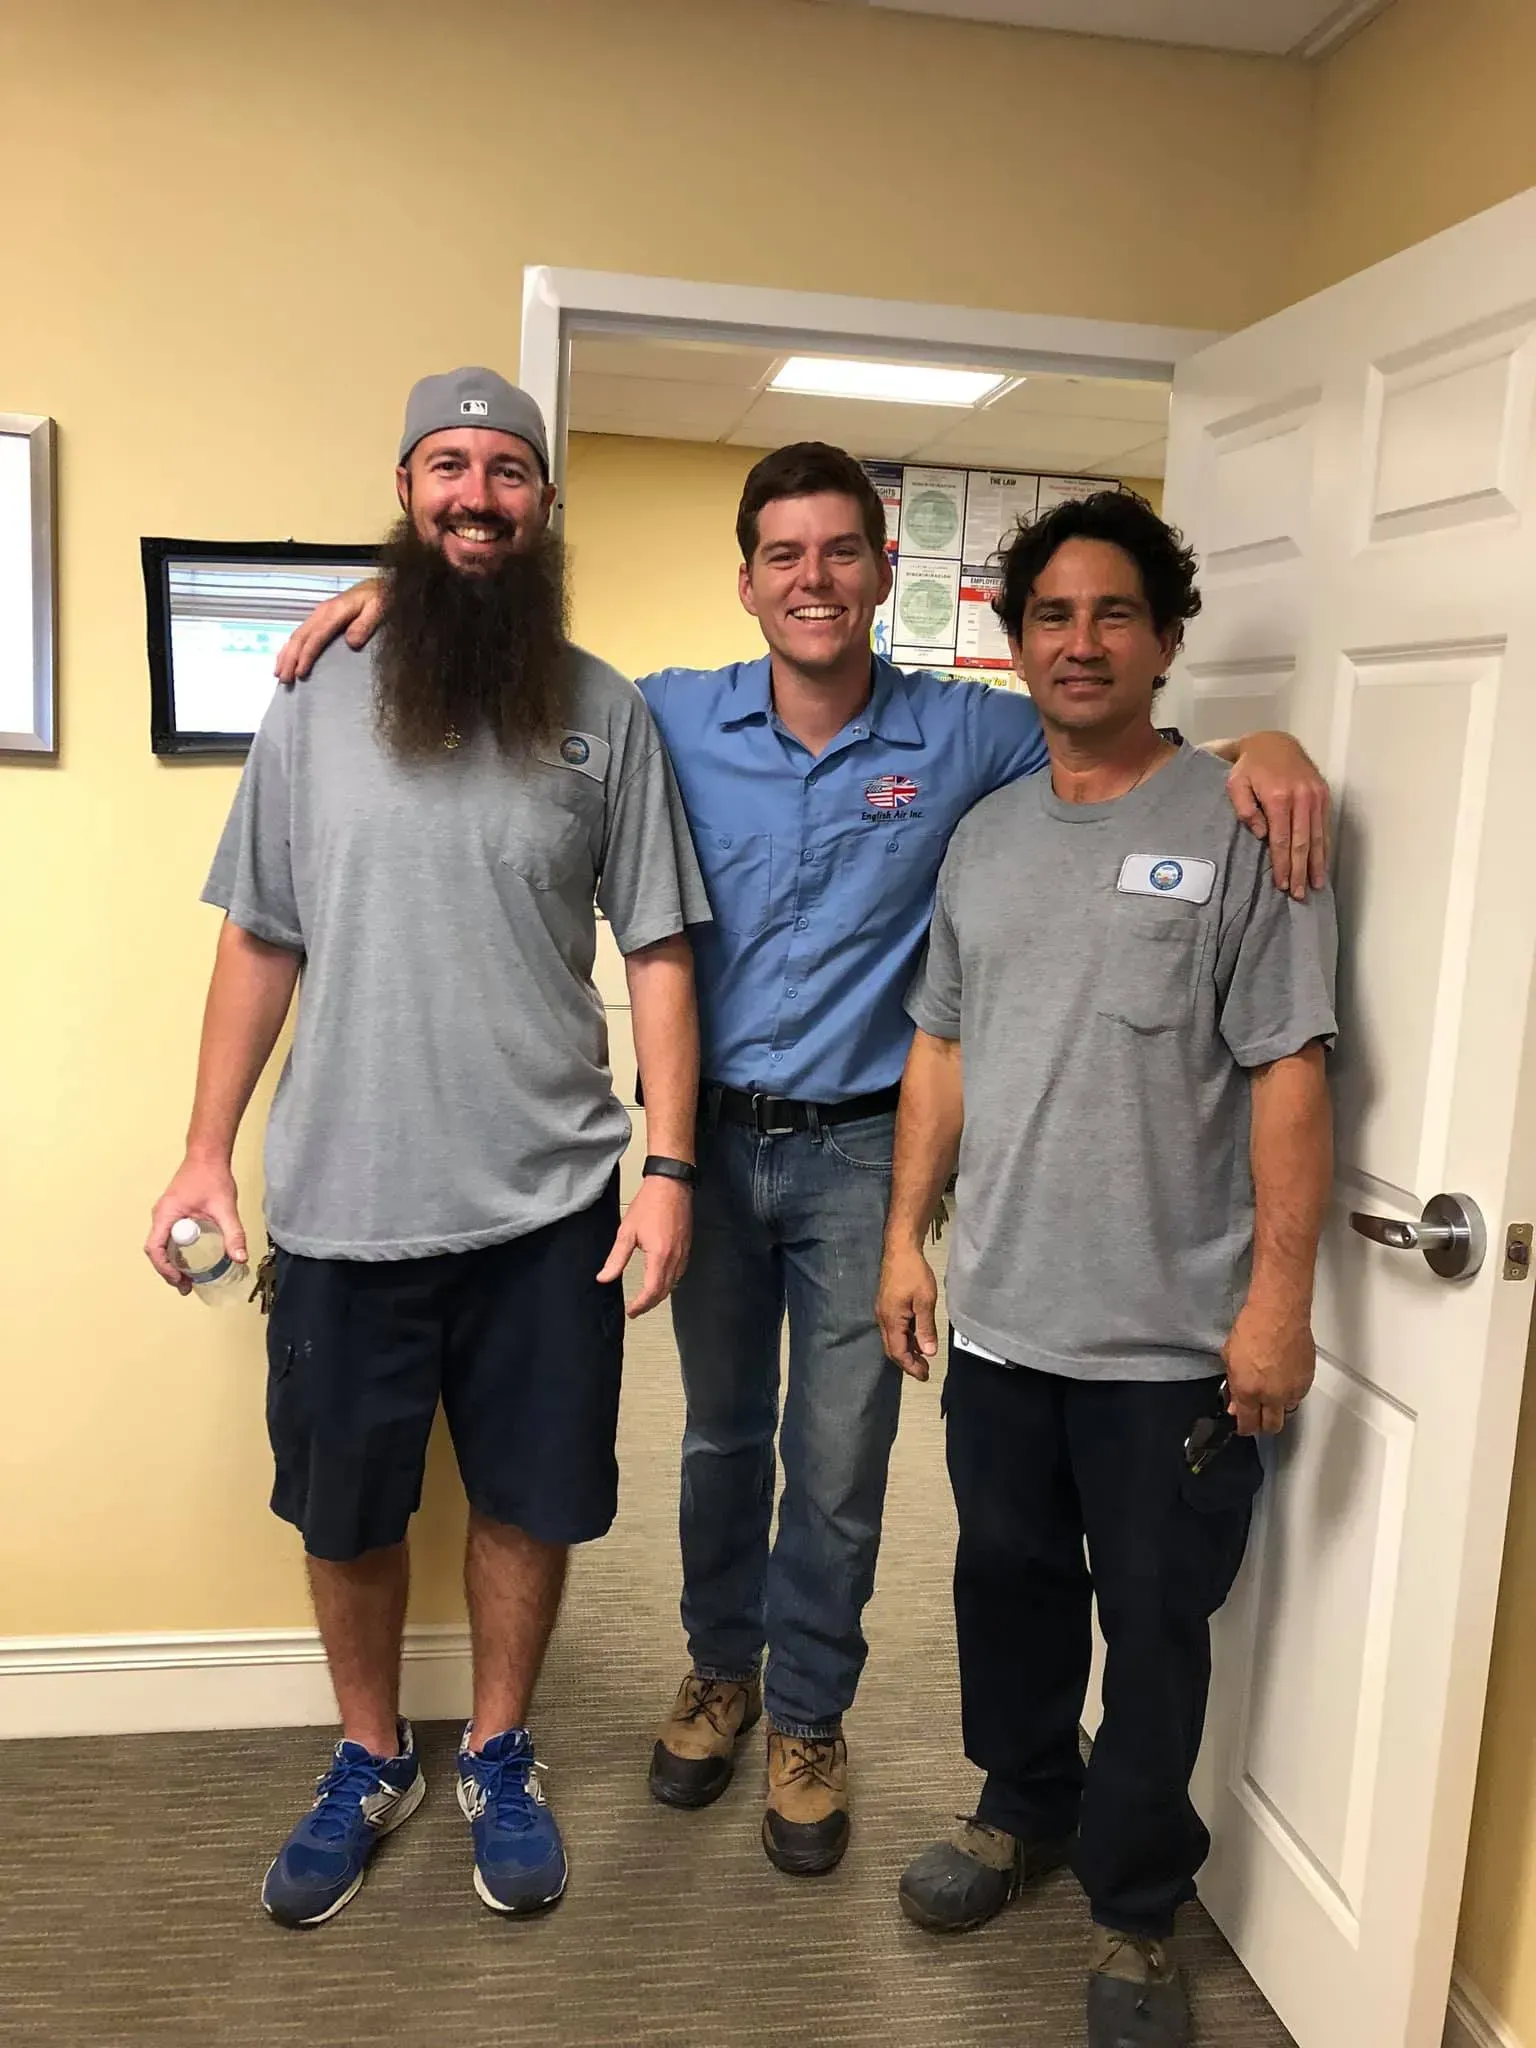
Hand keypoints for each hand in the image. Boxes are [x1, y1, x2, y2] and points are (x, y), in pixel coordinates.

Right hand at [146, 1156, 245, 1292]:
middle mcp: (161, 1215)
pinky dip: (177, 1252)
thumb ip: (233, 1233)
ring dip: (172, 1263)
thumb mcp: (225, 1207)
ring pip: (162, 1245)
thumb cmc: (211, 1176)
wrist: (208, 1155)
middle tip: (187, 1287)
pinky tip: (192, 1260)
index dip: (164, 1269)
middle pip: (157, 1251)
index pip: (154, 1248)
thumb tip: (240, 1258)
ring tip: (189, 1279)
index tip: (179, 1281)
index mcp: (166, 1214)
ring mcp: (166, 1214)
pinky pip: (169, 1237)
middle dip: (169, 1271)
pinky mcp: (173, 1213)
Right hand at [274, 579, 383, 683]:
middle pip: (300, 637)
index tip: (300, 674)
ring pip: (296, 636)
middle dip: (290, 659)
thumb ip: (365, 625)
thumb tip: (352, 643)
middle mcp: (321, 613)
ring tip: (279, 674)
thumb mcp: (378, 609)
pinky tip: (285, 659)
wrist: (379, 587)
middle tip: (285, 680)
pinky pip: (300, 634)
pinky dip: (289, 648)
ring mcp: (318, 615)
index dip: (306, 656)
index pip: (315, 637)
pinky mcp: (319, 618)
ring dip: (286, 655)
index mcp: (334, 612)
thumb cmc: (380, 599)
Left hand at [596, 1176, 692, 1316]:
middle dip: (650, 1304)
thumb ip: (616, 1258)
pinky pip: (680, 1272)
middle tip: (636, 1309)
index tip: (631, 1311)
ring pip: (674, 1284)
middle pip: (664, 1291)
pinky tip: (661, 1280)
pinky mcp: (687, 1247)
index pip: (652, 1291)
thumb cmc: (649, 1204)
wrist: (672, 1185)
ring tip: (645, 1299)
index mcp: (660, 1256)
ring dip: (660, 1295)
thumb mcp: (627, 1231)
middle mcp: (675, 1258)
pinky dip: (669, 1282)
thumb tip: (604, 1278)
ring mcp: (684, 1253)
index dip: (641, 1305)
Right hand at [876, 1240, 939, 1380]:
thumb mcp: (925, 1300)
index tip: (925, 1375)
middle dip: (907, 1362)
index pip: (898, 1352)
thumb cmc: (914, 1273)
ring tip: (922, 1357)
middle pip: (892, 1349)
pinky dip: (904, 1338)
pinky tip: (916, 1337)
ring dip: (906, 1350)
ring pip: (892, 1339)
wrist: (900, 1249)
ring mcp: (883, 1311)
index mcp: (891, 1320)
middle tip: (924, 1371)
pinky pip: (894, 1329)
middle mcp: (883, 1319)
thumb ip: (925, 1328)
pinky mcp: (886, 1305)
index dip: (911, 1366)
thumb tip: (928, 1352)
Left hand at [1221, 1295, 1316, 1435]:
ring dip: (1277, 1406)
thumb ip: (1233, 1386)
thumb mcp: (1230, 1358)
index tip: (1242, 1425)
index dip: (1243, 1427)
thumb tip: (1235, 1405)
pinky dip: (1290, 1392)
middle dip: (1262, 1424)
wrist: (1279, 1313)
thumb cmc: (1251, 1329)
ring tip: (1270, 1390)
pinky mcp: (1307, 1381)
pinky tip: (1282, 1378)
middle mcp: (1272, 1396)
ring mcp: (1292, 1390)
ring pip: (1286, 1411)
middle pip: (1271, 1427)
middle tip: (1256, 1414)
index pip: (1248, 1424)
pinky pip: (1297, 1396)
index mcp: (1249, 1391)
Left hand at [1225, 733, 1330, 899]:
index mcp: (1278, 796)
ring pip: (1317, 836)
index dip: (1282, 864)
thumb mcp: (1236, 784)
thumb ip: (1245, 810)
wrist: (1274, 743)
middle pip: (1302, 842)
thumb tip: (1263, 835)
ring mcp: (1315, 796)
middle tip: (1300, 894)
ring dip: (1317, 863)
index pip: (1281, 839)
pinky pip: (1324, 826)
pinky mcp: (1323, 794)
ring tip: (1316, 885)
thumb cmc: (1250, 767)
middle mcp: (1301, 797)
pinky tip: (1323, 863)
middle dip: (1301, 870)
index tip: (1282, 884)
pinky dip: (1324, 847)